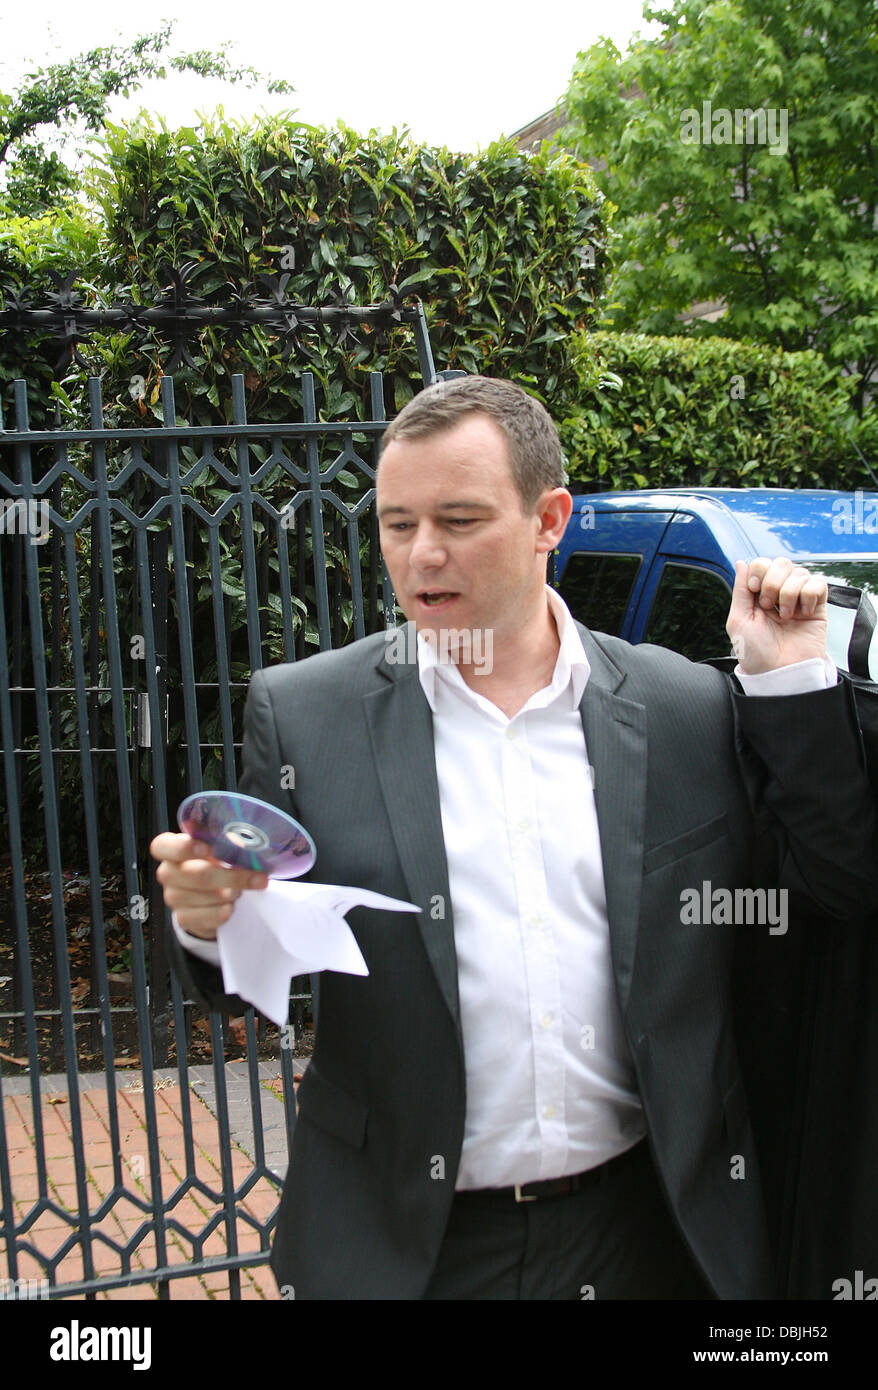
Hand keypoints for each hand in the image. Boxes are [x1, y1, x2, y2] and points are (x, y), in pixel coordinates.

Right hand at [149, 832, 267, 939]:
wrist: (207, 895)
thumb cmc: (213, 862)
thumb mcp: (214, 847)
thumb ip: (221, 842)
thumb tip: (243, 842)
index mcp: (169, 849)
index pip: (162, 847)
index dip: (184, 848)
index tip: (209, 849)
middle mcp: (167, 873)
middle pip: (197, 874)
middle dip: (232, 876)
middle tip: (257, 878)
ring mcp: (173, 897)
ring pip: (206, 895)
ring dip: (231, 893)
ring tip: (242, 891)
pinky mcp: (184, 918)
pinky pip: (208, 916)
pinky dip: (225, 911)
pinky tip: (232, 907)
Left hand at [726, 557, 827, 673]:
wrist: (780, 673)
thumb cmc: (756, 653)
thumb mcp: (738, 620)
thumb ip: (740, 589)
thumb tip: (741, 562)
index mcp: (758, 595)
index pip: (762, 564)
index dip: (759, 571)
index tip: (754, 589)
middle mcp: (779, 594)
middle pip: (781, 563)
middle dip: (773, 582)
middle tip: (769, 606)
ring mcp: (799, 599)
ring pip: (800, 572)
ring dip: (789, 592)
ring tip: (786, 616)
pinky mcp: (817, 607)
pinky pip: (818, 583)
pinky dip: (809, 595)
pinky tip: (802, 613)